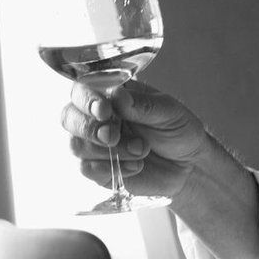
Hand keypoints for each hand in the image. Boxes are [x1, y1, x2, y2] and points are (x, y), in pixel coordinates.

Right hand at [60, 78, 212, 198]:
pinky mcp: (99, 168)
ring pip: (76, 144)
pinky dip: (110, 168)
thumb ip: (143, 104)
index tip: (104, 110)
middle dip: (90, 128)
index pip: (83, 89)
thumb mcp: (169, 112)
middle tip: (114, 136)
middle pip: (69, 117)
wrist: (189, 164)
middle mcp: (97, 117)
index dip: (88, 99)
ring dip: (108, 150)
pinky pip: (87, 168)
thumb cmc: (178, 130)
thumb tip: (117, 94)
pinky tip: (136, 165)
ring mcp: (95, 143)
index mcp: (112, 94)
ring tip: (141, 150)